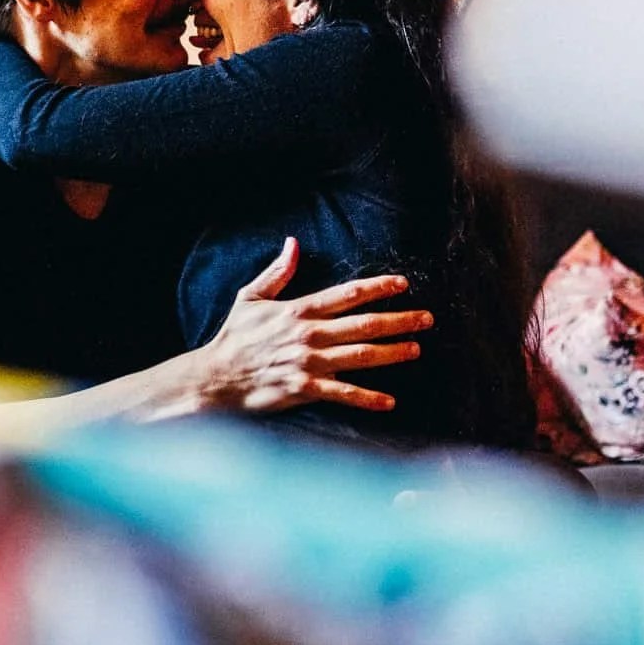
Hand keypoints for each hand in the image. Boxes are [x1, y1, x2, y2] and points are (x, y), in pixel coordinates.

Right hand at [194, 237, 430, 413]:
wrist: (216, 378)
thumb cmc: (234, 338)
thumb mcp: (250, 297)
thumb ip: (277, 272)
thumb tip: (293, 243)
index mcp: (299, 310)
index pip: (347, 294)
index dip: (378, 287)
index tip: (403, 283)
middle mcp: (309, 335)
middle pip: (364, 324)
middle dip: (399, 320)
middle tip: (427, 318)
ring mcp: (309, 363)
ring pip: (360, 356)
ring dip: (392, 353)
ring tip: (416, 348)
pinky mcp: (304, 389)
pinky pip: (343, 394)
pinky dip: (368, 398)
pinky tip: (389, 401)